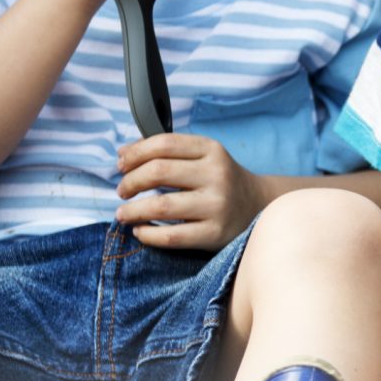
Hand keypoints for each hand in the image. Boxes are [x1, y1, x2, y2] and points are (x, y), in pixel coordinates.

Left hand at [116, 134, 265, 250]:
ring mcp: (217, 205)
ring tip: (123, 213)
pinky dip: (147, 234)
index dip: (135, 153)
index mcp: (212, 150)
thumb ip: (166, 152)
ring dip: (132, 210)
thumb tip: (122, 153)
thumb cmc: (220, 180)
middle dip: (130, 182)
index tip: (121, 164)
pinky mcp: (215, 234)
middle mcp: (216, 175)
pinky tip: (139, 231)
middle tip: (122, 191)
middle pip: (159, 172)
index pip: (164, 144)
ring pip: (161, 206)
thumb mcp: (203, 157)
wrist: (259, 206)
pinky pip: (171, 236)